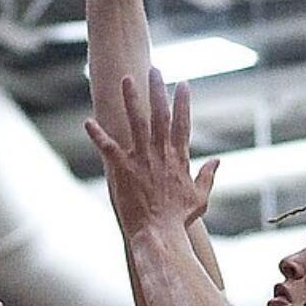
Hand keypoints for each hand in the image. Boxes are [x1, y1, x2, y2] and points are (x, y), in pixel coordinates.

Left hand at [86, 68, 219, 240]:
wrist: (161, 236)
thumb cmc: (179, 220)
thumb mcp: (200, 198)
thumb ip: (207, 176)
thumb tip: (217, 162)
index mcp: (179, 159)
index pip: (182, 124)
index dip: (183, 103)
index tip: (183, 84)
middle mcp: (161, 154)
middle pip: (160, 115)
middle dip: (157, 90)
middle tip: (154, 69)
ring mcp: (142, 160)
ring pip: (137, 122)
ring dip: (131, 99)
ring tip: (126, 79)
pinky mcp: (124, 170)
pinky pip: (109, 149)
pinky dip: (98, 135)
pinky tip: (88, 122)